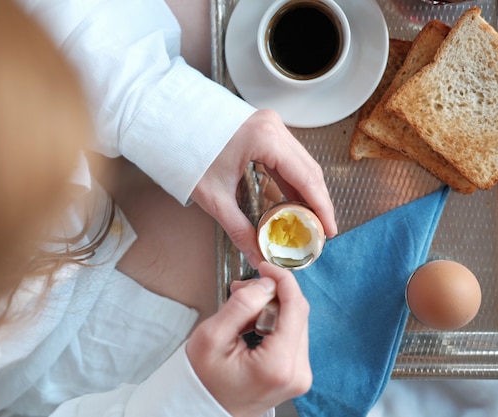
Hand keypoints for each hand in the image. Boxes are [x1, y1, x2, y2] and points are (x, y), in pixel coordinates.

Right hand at [186, 262, 311, 416]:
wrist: (205, 408)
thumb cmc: (204, 379)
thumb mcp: (212, 337)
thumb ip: (241, 305)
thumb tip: (266, 284)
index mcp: (278, 365)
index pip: (295, 307)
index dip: (283, 280)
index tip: (265, 267)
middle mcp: (297, 372)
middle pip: (298, 313)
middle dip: (274, 293)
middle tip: (244, 289)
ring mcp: (300, 375)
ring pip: (297, 322)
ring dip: (274, 307)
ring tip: (244, 311)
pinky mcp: (297, 374)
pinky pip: (294, 335)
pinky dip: (276, 322)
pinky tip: (255, 325)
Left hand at [191, 109, 336, 267]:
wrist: (168, 125)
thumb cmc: (187, 154)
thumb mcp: (214, 198)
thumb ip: (239, 229)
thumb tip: (258, 256)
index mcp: (266, 139)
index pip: (305, 178)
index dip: (321, 208)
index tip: (329, 230)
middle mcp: (274, 127)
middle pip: (309, 170)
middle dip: (318, 203)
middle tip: (321, 231)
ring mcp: (271, 125)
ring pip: (302, 163)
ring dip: (308, 192)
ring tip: (310, 221)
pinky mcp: (264, 128)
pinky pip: (288, 157)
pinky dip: (294, 181)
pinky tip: (294, 202)